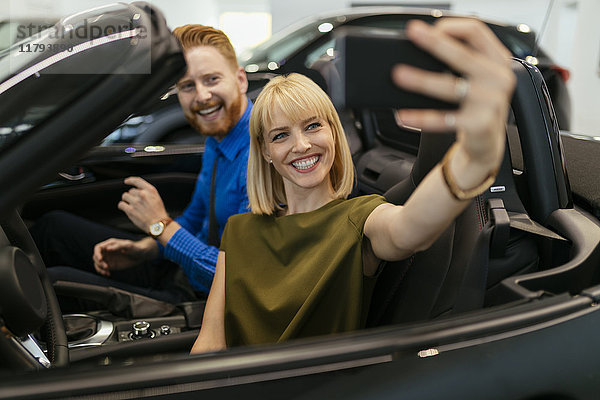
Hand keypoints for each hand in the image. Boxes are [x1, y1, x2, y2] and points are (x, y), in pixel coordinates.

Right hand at [93, 237, 157, 276]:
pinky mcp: (111, 265)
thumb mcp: (128, 246)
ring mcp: (109, 258)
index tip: (100, 259)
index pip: (98, 248)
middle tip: (107, 267)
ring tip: (106, 272)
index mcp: (110, 244)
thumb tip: (107, 248)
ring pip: (98, 263)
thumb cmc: (135, 248)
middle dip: (99, 263)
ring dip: (99, 268)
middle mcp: (107, 251)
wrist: (141, 255)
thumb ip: (118, 246)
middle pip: (96, 257)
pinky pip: (103, 269)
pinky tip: (108, 274)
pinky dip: (103, 272)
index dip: (97, 253)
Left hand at [118, 176, 168, 232]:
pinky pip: (121, 204)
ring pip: (125, 196)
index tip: (126, 181)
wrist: (158, 225)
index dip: (130, 180)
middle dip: (132, 196)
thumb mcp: (156, 198)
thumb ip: (147, 192)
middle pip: (131, 191)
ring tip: (131, 206)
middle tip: (137, 204)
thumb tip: (136, 190)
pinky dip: (122, 206)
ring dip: (126, 201)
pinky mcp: (130, 210)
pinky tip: (125, 209)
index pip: (137, 181)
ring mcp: (136, 202)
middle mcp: (143, 194)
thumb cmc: (158, 212)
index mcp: (150, 190)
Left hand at [392, 18, 515, 171]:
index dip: (450, 27)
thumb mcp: (479, 77)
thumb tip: (426, 42)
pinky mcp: (479, 125)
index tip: (427, 29)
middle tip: (413, 34)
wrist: (487, 142)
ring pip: (450, 87)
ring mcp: (490, 102)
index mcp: (497, 60)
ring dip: (421, 80)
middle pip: (462, 55)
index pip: (476, 31)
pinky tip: (404, 115)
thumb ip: (464, 58)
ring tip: (399, 75)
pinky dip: (422, 118)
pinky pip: (444, 119)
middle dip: (435, 42)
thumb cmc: (478, 105)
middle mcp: (498, 78)